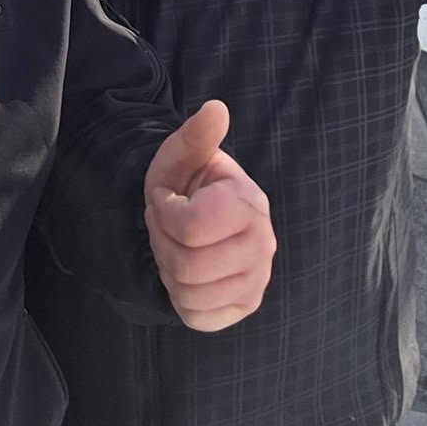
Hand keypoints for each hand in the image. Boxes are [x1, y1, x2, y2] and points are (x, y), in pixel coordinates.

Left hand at [144, 101, 274, 331]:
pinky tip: (187, 273)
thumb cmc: (187, 185)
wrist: (197, 218)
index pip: (191, 228)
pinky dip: (180, 298)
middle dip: (162, 244)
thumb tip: (216, 108)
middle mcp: (263, 245)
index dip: (164, 215)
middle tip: (167, 227)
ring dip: (168, 270)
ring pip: (188, 294)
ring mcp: (257, 280)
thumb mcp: (183, 157)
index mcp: (250, 204)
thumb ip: (196, 136)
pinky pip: (198, 317)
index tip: (168, 202)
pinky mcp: (244, 306)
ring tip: (176, 246)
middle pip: (186, 266)